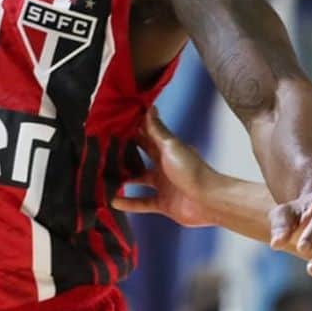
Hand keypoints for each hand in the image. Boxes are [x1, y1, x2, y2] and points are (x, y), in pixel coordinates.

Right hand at [115, 107, 217, 227]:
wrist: (207, 200)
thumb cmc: (192, 170)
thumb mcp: (170, 146)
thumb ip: (157, 130)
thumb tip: (150, 107)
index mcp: (167, 148)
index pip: (147, 136)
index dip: (133, 130)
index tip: (115, 125)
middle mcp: (164, 165)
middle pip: (141, 156)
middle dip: (125, 153)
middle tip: (104, 150)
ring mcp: (163, 184)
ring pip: (139, 179)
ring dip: (124, 178)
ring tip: (105, 175)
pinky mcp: (162, 203)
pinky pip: (142, 202)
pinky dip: (129, 203)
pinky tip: (114, 201)